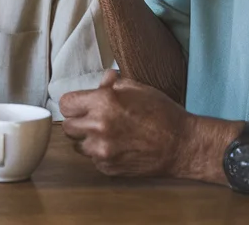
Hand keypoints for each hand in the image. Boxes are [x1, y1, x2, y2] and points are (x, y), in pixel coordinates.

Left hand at [61, 70, 197, 178]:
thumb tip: (102, 80)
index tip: (81, 105)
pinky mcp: (108, 168)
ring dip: (88, 140)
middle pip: (67, 126)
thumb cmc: (163, 113)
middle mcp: (98, 127)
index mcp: (103, 103)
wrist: (182, 145)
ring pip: (78, 145)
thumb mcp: (138, 88)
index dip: (74, 104)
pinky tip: (119, 147)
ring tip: (109, 134)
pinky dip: (101, 154)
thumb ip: (113, 84)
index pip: (66, 104)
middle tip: (94, 120)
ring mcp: (102, 151)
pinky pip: (93, 160)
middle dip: (78, 121)